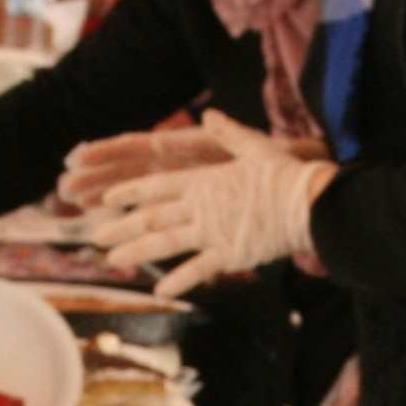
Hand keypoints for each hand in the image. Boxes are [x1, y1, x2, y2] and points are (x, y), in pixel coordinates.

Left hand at [87, 112, 337, 295]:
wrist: (309, 203)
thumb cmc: (285, 174)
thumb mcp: (254, 146)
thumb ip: (228, 133)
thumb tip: (210, 114)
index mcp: (204, 180)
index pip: (156, 185)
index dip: (129, 191)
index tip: (107, 198)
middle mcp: (201, 206)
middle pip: (152, 217)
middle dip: (121, 227)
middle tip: (96, 237)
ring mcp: (213, 232)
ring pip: (165, 243)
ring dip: (137, 252)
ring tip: (113, 261)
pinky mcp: (230, 254)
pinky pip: (198, 269)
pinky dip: (178, 281)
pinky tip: (160, 292)